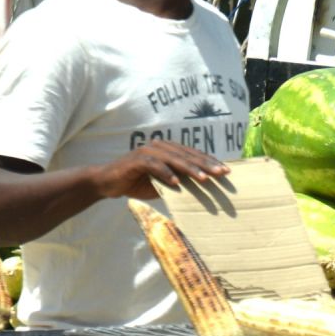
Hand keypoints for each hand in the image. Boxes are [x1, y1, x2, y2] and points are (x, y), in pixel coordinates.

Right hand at [91, 140, 229, 200]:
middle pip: (187, 155)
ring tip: (204, 178)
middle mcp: (159, 147)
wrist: (108, 183)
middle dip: (206, 164)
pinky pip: (154, 166)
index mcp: (168, 150)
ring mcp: (147, 152)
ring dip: (190, 169)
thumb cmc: (137, 183)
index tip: (226, 170)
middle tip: (222, 173)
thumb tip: (201, 189)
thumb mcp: (162, 184)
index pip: (192, 155)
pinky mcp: (136, 160)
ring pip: (174, 159)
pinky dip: (165, 173)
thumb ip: (179, 182)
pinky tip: (176, 182)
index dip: (209, 162)